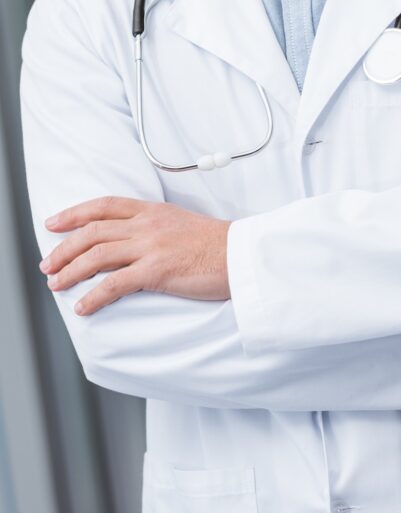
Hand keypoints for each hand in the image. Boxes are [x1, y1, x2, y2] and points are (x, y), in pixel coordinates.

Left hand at [39, 197, 230, 315]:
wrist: (240, 255)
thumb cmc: (215, 245)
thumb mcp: (180, 223)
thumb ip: (154, 226)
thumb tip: (130, 241)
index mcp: (152, 210)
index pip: (104, 205)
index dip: (74, 213)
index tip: (53, 223)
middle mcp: (147, 224)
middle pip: (93, 230)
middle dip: (64, 248)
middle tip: (48, 264)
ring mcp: (152, 246)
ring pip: (97, 255)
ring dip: (71, 271)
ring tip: (56, 285)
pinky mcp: (157, 270)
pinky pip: (115, 284)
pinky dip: (93, 296)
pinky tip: (83, 306)